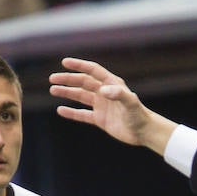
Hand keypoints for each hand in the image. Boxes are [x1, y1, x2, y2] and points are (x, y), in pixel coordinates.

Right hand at [50, 58, 172, 152]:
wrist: (144, 132)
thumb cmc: (139, 115)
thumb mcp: (130, 103)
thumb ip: (118, 94)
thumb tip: (103, 90)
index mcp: (111, 84)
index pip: (92, 71)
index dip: (79, 66)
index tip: (65, 62)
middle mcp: (104, 92)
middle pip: (83, 83)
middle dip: (68, 80)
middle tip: (53, 79)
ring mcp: (101, 106)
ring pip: (80, 97)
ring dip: (67, 93)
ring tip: (53, 90)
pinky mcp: (100, 119)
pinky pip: (82, 114)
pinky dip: (72, 113)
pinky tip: (60, 110)